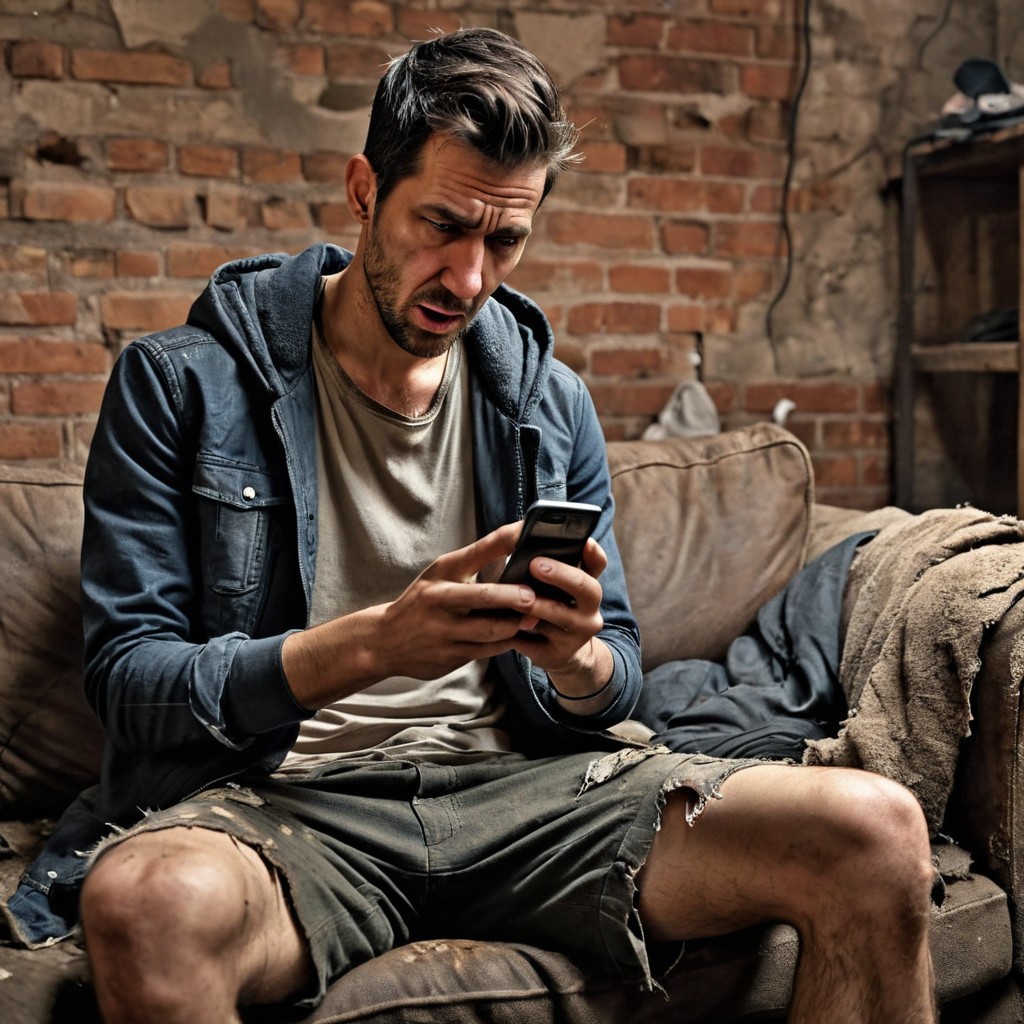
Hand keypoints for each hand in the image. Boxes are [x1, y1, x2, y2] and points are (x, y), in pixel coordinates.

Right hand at [283, 522, 543, 708]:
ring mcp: (444, 631)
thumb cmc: (423, 601)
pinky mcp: (450, 656)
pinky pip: (488, 651)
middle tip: (535, 596)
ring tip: (536, 618)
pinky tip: (519, 637)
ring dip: (516, 625)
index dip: (507, 540)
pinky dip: (507, 643)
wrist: (384, 641)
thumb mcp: (442, 573)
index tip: (530, 532)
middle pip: (483, 597)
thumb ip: (477, 561)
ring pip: (490, 630)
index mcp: (443, 572)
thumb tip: (520, 543)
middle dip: (512, 597)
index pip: (479, 551)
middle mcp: (440, 599)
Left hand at [509, 538, 614, 701]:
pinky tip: (499, 621)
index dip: (593, 553)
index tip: (583, 540)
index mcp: (588, 588)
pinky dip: (516, 630)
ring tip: (513, 593)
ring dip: (534, 603)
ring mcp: (576, 636)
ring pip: (557, 616)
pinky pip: (534, 641)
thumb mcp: (556, 589)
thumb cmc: (553, 608)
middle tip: (535, 564)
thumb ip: (551, 566)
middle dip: (561, 575)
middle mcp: (590, 612)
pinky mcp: (556, 656)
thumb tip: (522, 537)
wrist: (562, 653)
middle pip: (586, 589)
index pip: (598, 565)